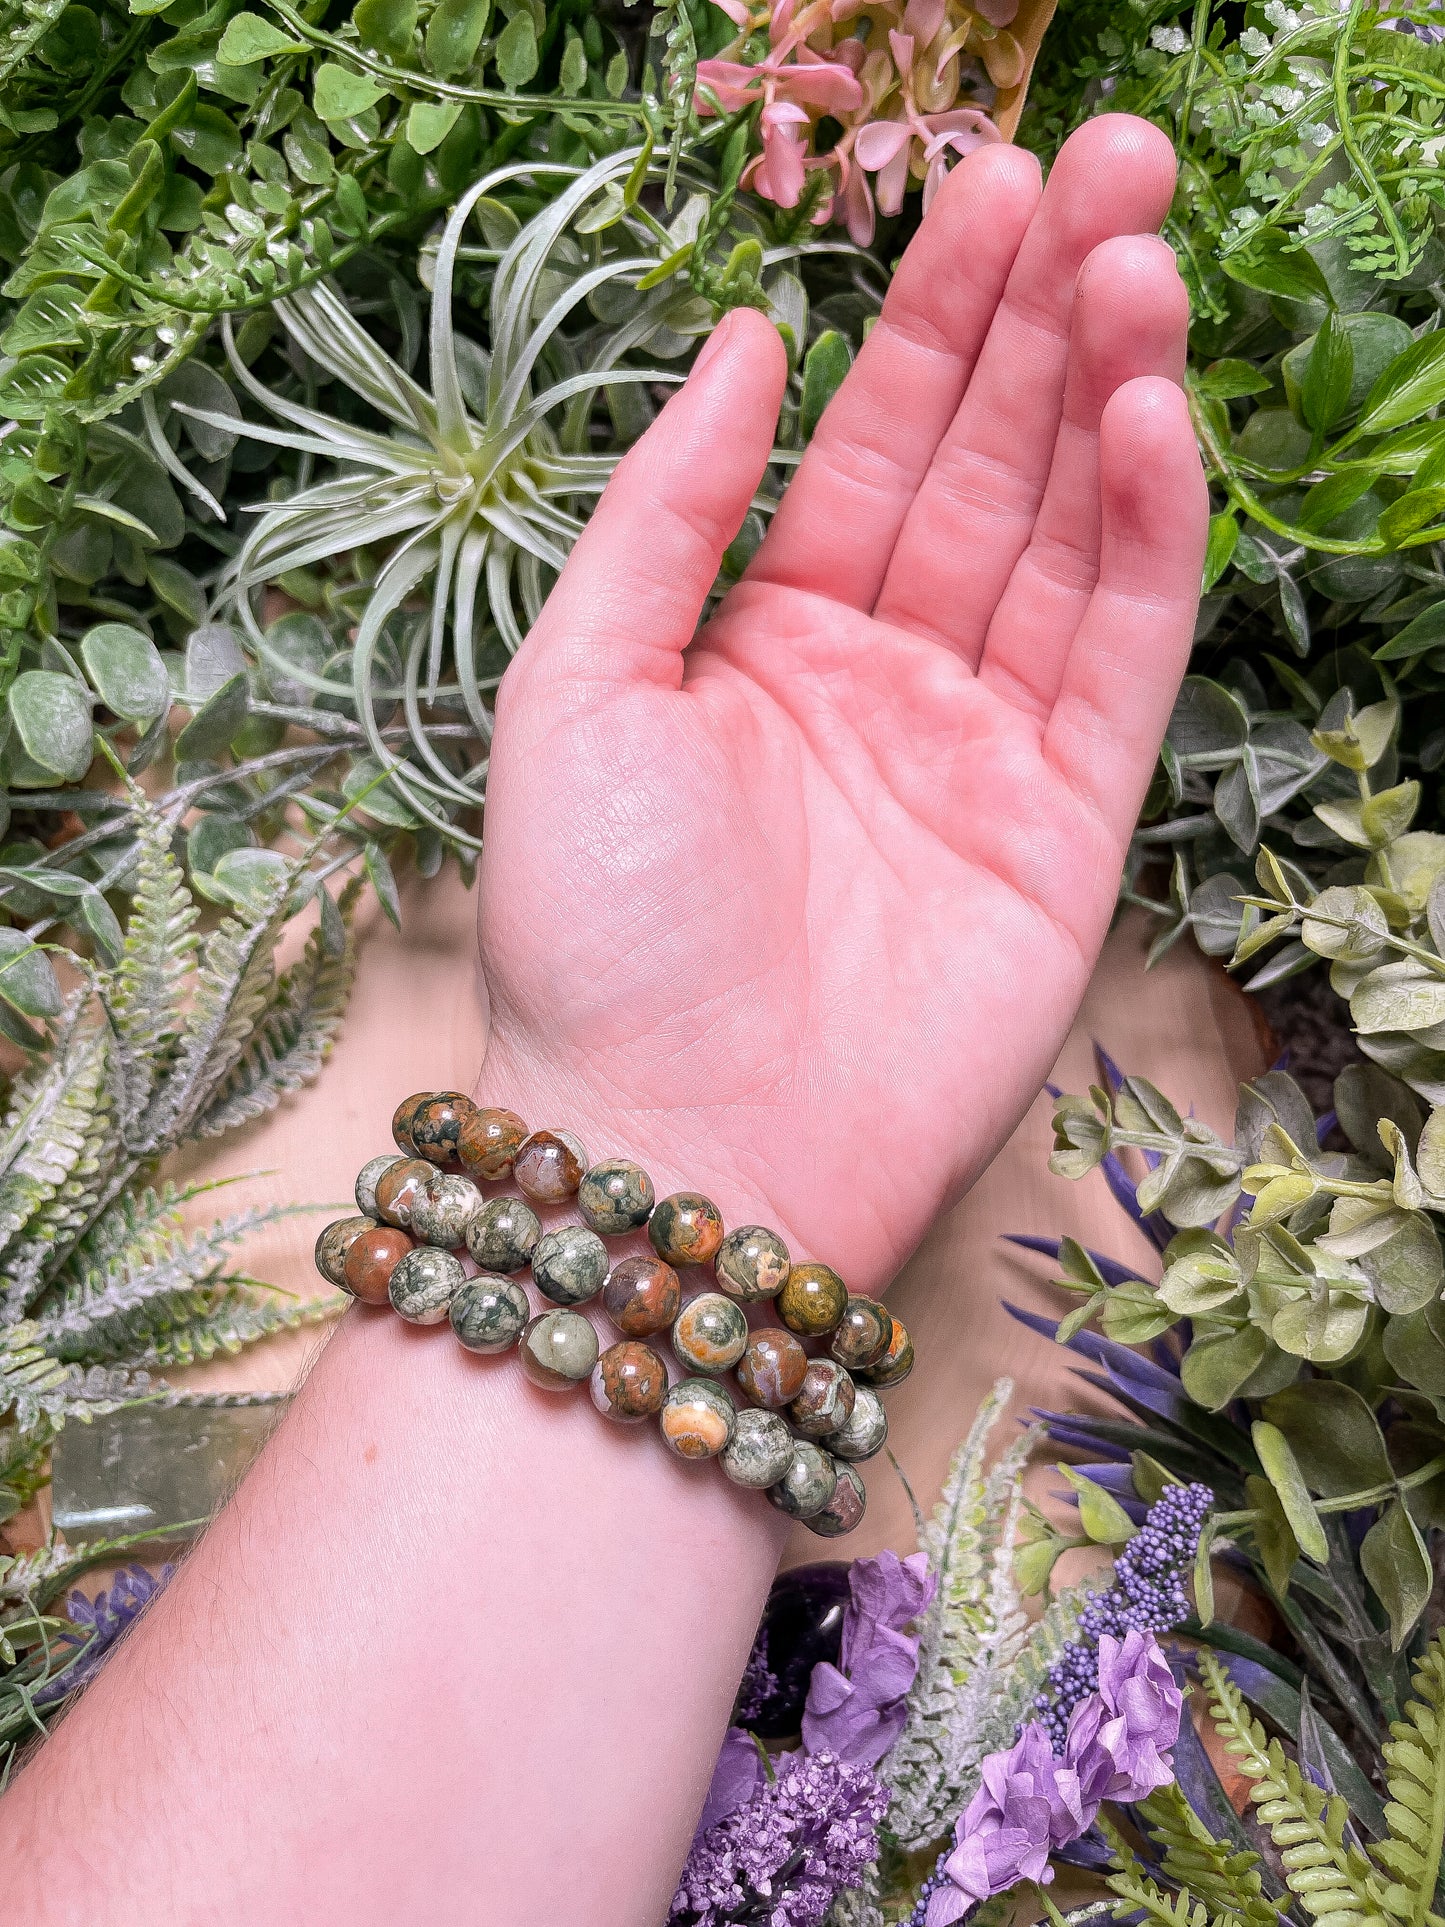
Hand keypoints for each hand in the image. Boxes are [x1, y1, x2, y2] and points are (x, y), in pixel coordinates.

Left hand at [475, 115, 1206, 1290]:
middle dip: (1048, 317)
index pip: (878, 443)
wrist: (673, 1147)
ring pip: (1068, 541)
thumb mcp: (580, 684)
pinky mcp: (1066, 831)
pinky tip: (1153, 426)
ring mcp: (983, 752)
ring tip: (1140, 263)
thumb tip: (742, 336)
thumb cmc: (595, 935)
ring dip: (1110, 400)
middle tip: (1111, 166)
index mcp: (766, 639)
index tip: (992, 180)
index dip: (936, 313)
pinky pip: (1120, 662)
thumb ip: (669, 510)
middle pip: (991, 466)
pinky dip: (1146, 544)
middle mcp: (885, 680)